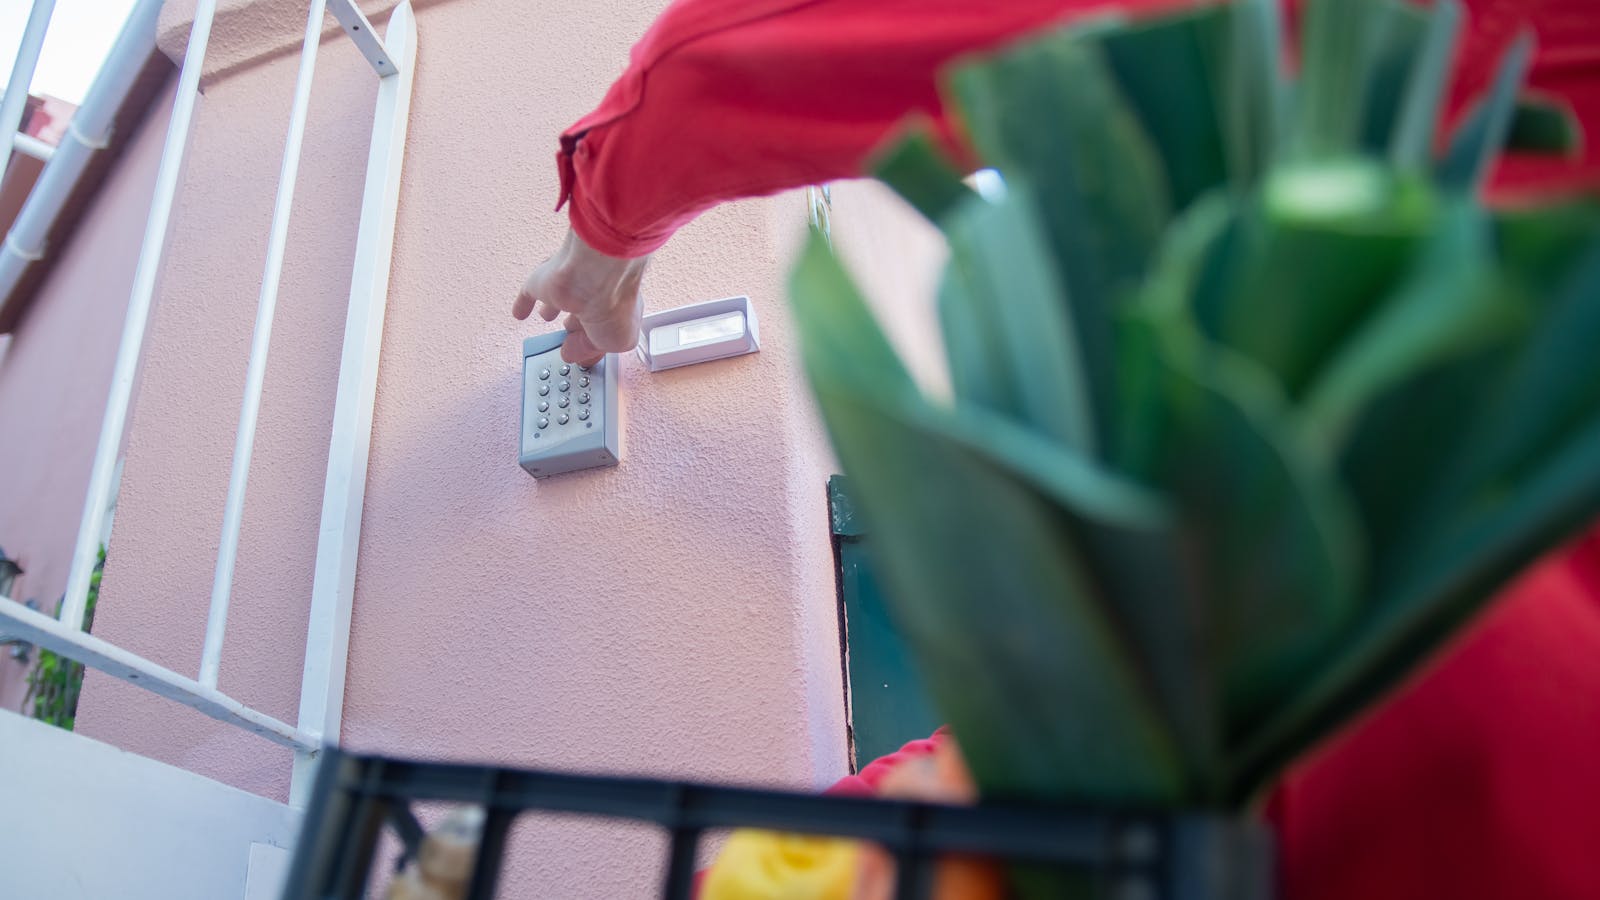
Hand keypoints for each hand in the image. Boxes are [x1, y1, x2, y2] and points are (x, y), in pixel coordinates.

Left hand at [514, 228, 648, 364]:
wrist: (592, 274)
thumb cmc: (614, 305)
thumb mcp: (616, 342)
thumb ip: (592, 350)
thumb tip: (572, 352)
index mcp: (616, 303)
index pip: (604, 325)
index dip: (595, 340)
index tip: (587, 352)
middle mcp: (593, 290)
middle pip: (580, 311)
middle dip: (574, 322)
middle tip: (567, 336)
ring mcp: (567, 284)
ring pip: (557, 298)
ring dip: (552, 307)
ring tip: (546, 317)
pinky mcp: (543, 280)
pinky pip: (529, 292)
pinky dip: (524, 302)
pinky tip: (519, 311)